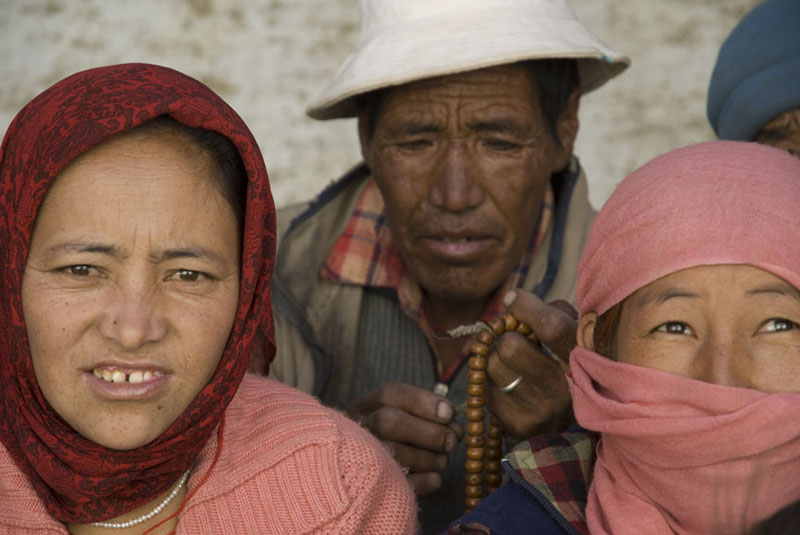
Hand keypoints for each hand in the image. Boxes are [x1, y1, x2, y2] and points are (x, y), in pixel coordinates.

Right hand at [346, 382, 463, 495]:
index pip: (390, 394)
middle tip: (452, 441)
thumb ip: (427, 415)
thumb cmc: (394, 442)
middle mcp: (357, 430)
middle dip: (428, 431)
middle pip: (387, 421)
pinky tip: (435, 478)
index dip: (422, 401)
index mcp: (364, 407)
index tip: (450, 412)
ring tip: (442, 461)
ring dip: (429, 458)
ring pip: (394, 454)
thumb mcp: (402, 419)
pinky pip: (398, 484)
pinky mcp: (369, 489)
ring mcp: (359, 460)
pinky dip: (423, 481)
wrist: (365, 482)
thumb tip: (452, 421)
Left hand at [485, 290, 576, 437]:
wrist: (564, 420)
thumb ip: (551, 311)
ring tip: (515, 365)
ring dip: (496, 358)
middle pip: (510, 347)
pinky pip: (485, 386)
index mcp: (583, 360)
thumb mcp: (572, 334)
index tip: (512, 299)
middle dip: (507, 337)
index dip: (527, 308)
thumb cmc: (565, 361)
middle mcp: (564, 389)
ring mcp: (540, 410)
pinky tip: (511, 387)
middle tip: (516, 339)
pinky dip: (493, 381)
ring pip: (492, 364)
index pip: (553, 328)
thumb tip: (512, 300)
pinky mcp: (517, 424)